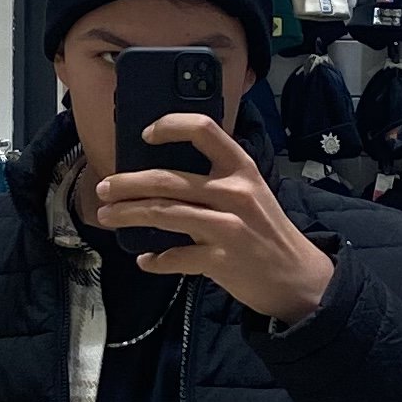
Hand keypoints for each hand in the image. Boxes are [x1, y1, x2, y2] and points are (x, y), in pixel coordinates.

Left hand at [94, 111, 336, 320]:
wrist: (297, 276)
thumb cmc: (267, 231)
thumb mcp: (251, 193)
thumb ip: (216, 180)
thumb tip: (163, 176)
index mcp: (241, 168)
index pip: (204, 130)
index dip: (171, 125)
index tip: (146, 135)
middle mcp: (234, 192)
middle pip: (168, 179)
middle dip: (128, 183)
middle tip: (104, 188)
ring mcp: (227, 226)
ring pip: (164, 214)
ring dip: (128, 214)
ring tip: (106, 216)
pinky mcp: (221, 259)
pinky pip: (176, 257)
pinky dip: (156, 260)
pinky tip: (145, 261)